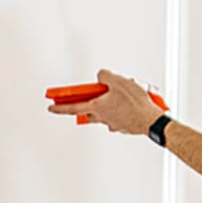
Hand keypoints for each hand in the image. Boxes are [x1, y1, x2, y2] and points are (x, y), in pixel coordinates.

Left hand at [47, 70, 162, 134]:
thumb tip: (100, 76)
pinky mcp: (123, 126)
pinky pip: (117, 117)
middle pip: (89, 112)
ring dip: (107, 105)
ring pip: (104, 114)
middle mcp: (103, 118)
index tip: (50, 108)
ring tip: (121, 95)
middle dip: (87, 105)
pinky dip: (120, 110)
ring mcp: (113, 124)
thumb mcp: (119, 81)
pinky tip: (130, 103)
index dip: (60, 107)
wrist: (151, 121)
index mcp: (97, 108)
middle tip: (88, 99)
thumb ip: (105, 76)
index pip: (73, 108)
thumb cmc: (136, 103)